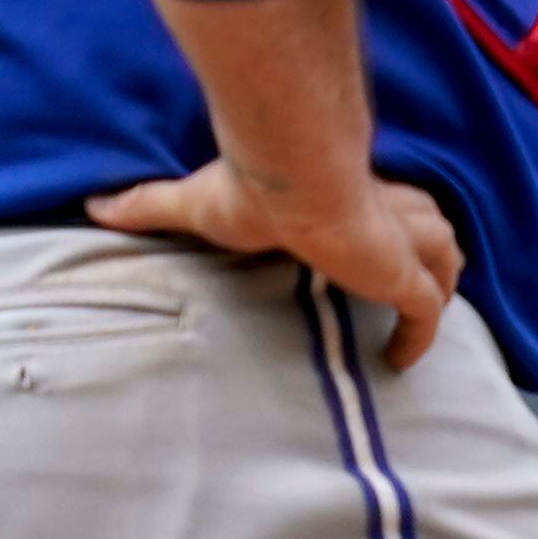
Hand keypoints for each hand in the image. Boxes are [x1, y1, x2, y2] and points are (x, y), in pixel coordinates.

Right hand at [90, 160, 464, 368]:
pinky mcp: (406, 276)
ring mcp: (401, 244)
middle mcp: (381, 213)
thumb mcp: (194, 201)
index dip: (381, 220)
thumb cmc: (249, 186)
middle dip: (425, 245)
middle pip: (426, 222)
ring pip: (443, 255)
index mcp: (343, 194)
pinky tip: (403, 359)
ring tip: (420, 307)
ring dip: (439, 279)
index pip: (377, 201)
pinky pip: (429, 311)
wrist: (292, 179)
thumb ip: (148, 204)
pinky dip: (421, 334)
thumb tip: (95, 204)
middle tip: (413, 278)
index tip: (367, 246)